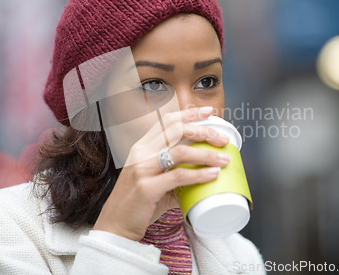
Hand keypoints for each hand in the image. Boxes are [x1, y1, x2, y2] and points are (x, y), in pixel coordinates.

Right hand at [93, 106, 230, 240]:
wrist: (115, 226)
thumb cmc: (136, 204)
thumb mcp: (154, 181)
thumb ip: (175, 175)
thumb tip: (201, 176)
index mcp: (142, 147)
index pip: (167, 122)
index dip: (189, 114)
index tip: (208, 111)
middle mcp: (141, 153)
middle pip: (177, 131)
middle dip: (204, 131)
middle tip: (222, 139)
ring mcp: (142, 169)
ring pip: (181, 152)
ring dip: (206, 154)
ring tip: (224, 159)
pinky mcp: (146, 187)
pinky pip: (179, 176)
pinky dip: (199, 175)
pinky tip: (212, 175)